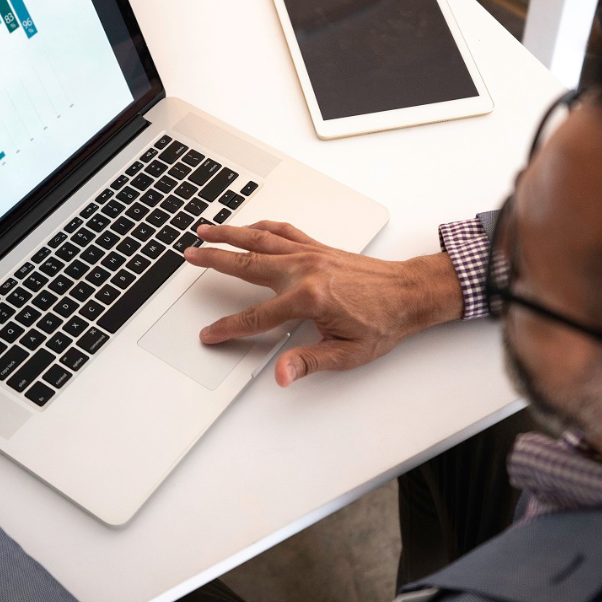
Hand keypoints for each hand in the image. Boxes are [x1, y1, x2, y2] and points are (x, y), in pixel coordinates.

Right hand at [183, 221, 461, 385]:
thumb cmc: (384, 322)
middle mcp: (305, 270)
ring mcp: (311, 254)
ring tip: (206, 229)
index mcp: (308, 298)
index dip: (229, 328)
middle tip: (190, 255)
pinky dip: (262, 227)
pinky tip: (250, 227)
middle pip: (247, 264)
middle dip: (214, 260)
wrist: (411, 293)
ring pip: (261, 239)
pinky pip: (284, 232)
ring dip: (231, 233)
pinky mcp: (319, 247)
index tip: (209, 334)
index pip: (256, 317)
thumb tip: (282, 374)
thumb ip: (308, 361)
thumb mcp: (347, 352)